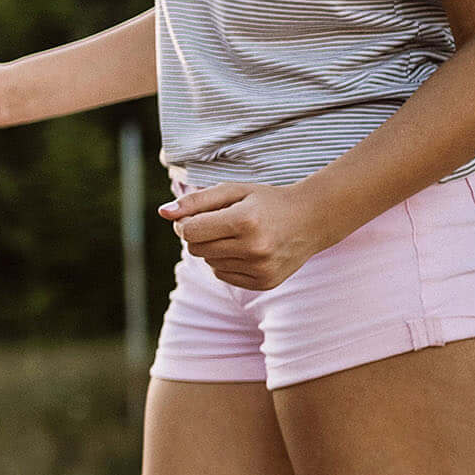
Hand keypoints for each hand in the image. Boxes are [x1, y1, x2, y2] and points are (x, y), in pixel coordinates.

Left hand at [160, 180, 332, 291]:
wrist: (312, 219)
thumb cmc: (267, 201)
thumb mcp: (233, 191)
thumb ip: (195, 200)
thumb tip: (162, 212)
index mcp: (245, 221)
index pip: (190, 231)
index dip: (185, 223)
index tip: (194, 216)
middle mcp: (254, 248)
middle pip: (196, 249)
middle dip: (199, 235)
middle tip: (219, 223)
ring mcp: (261, 269)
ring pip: (209, 263)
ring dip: (214, 249)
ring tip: (239, 235)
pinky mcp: (265, 283)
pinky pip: (223, 275)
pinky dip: (227, 262)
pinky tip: (247, 249)